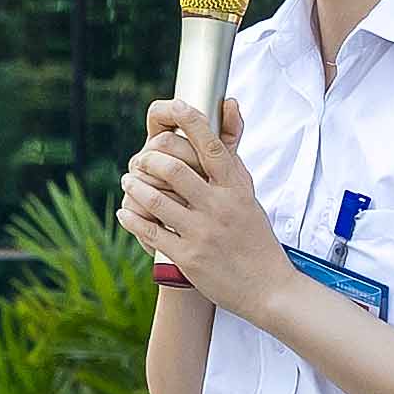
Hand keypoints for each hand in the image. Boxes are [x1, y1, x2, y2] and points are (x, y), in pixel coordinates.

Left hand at [121, 98, 284, 314]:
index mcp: (236, 189)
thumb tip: (230, 109)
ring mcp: (202, 233)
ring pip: (155, 199)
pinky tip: (125, 211)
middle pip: (173, 169)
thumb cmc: (255, 239)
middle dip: (148, 160)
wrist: (268, 288)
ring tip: (128, 181)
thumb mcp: (249, 197)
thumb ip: (231, 162)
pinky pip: (150, 231)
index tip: (174, 106)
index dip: (190, 122)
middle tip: (139, 159)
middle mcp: (219, 207)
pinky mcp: (188, 257)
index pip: (210, 146)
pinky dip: (132, 218)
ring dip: (134, 187)